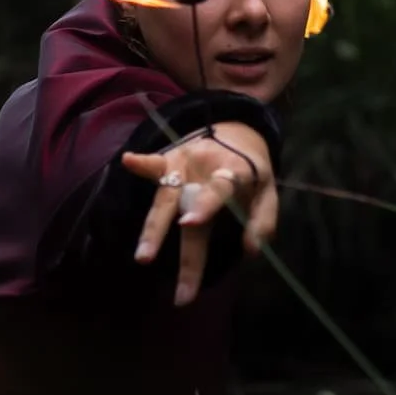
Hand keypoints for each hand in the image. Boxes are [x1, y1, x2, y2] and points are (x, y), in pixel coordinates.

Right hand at [119, 121, 278, 306]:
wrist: (237, 133)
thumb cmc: (250, 172)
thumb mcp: (267, 191)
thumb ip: (263, 220)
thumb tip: (251, 251)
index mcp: (233, 171)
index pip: (217, 190)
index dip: (204, 205)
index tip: (189, 223)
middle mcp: (203, 168)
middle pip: (181, 203)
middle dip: (164, 233)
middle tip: (149, 260)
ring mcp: (183, 164)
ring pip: (163, 198)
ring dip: (151, 229)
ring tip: (142, 256)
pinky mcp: (168, 161)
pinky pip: (153, 165)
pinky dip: (141, 164)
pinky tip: (127, 160)